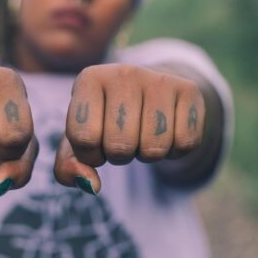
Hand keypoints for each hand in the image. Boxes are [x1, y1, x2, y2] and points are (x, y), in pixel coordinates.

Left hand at [54, 64, 204, 193]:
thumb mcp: (79, 140)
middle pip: (119, 146)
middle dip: (119, 156)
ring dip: (147, 155)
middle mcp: (123, 72)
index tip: (95, 143)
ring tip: (142, 135)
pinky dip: (174, 151)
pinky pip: (185, 143)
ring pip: (154, 147)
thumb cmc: (105, 120)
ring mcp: (158, 79)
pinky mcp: (189, 89)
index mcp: (89, 79)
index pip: (84, 137)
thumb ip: (69, 167)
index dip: (90, 155)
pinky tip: (166, 132)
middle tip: (121, 140)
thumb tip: (91, 185)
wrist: (149, 91)